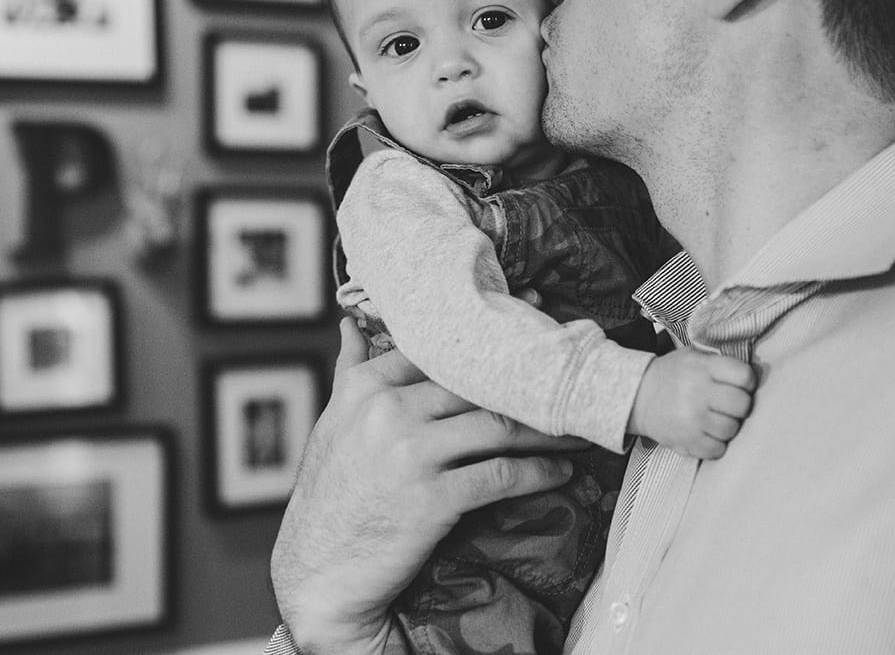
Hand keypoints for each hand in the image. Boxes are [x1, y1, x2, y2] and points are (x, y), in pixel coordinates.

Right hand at [270, 317, 584, 654]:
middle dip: (529, 381)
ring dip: (547, 428)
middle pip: (477, 383)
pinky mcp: (432, 499)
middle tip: (568, 377)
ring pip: (498, 426)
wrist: (317, 575)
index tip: (528, 317)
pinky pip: (501, 475)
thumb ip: (349, 373)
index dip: (489, 334)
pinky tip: (561, 472)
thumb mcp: (331, 426)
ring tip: (577, 428)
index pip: (437, 348)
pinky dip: (539, 472)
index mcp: (364, 388)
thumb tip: (350, 326)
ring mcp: (410, 454)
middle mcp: (387, 412)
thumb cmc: (328, 499)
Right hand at [627, 347, 755, 458]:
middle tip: (729, 403)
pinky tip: (706, 432)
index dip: (747, 381)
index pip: (744, 376)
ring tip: (715, 418)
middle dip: (740, 405)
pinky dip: (716, 443)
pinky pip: (718, 450)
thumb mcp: (693, 356)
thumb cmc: (672, 375)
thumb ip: (720, 362)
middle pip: (742, 405)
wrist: (637, 397)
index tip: (740, 384)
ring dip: (728, 425)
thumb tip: (753, 375)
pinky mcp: (686, 442)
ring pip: (732, 429)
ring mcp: (692, 420)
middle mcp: (697, 393)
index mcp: (702, 368)